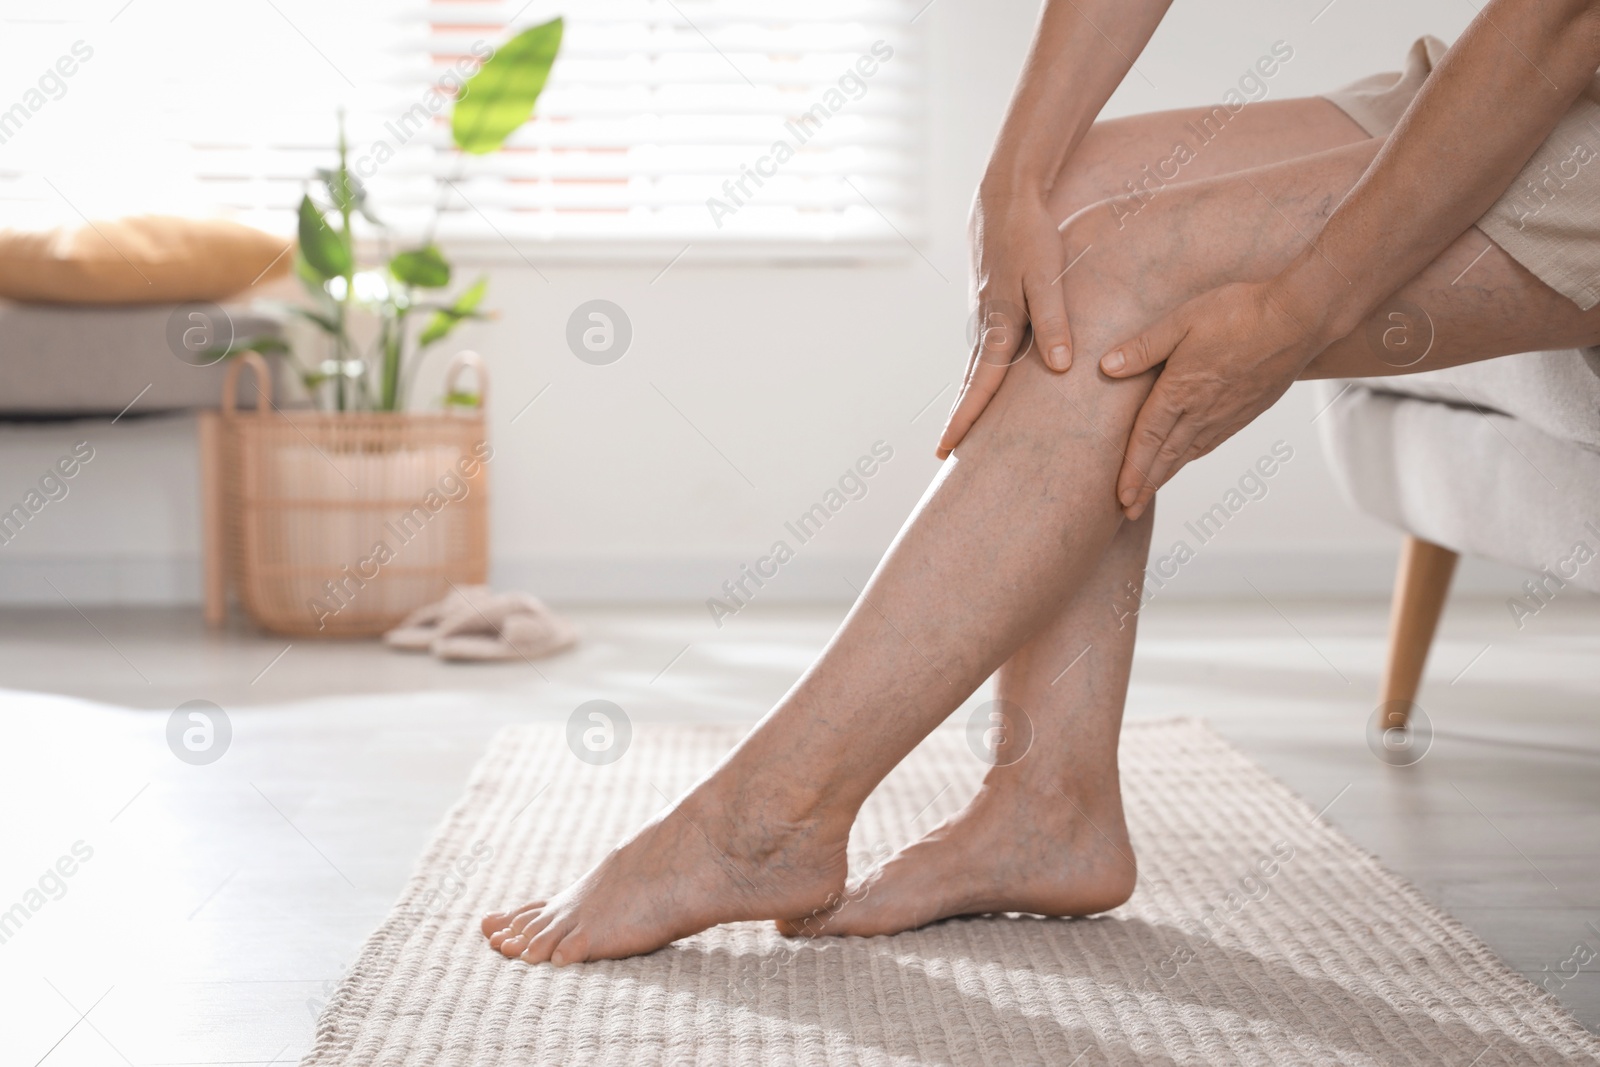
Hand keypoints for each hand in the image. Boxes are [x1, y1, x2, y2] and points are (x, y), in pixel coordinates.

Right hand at [937, 187, 1073, 459]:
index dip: (965, 420)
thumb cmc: (1030, 233)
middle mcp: (985, 325)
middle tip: (945, 452)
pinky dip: (984, 369)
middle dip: (961, 418)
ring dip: (973, 395)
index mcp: (997, 325)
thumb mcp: (1047, 276)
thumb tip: (1059, 368)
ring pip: (979, 365)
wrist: (1005, 194)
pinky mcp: (991, 302)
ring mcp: (985, 314)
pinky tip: (989, 377)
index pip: (980, 386)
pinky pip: (987, 346)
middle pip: (972, 383)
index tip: (946, 450)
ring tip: (969, 425)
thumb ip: (1055, 321)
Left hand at [1099, 281, 1323, 519]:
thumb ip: (1144, 347)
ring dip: (1166, 476)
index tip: (1120, 497)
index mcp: (1181, 390)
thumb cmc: (1239, 312)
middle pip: (1166, 456)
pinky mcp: (1247, 410)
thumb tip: (1107, 366)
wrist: (1299, 319)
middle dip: (1145, 486)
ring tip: (1149, 494)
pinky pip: (1212, 442)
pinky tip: (1186, 461)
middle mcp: (1203, 410)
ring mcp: (1227, 413)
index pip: (1148, 439)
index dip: (1132, 470)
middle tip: (1128, 512)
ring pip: (1189, 453)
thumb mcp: (1182, 320)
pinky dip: (1192, 458)